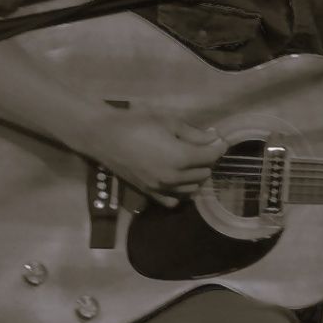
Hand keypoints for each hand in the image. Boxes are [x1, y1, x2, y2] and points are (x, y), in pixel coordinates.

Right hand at [81, 108, 224, 206]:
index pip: (211, 157)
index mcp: (180, 158)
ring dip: (195, 176)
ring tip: (189, 161)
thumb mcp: (168, 123)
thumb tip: (214, 138)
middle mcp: (174, 178)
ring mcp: (161, 188)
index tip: (219, 140)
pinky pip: (174, 200)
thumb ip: (194, 134)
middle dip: (206, 160)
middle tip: (201, 147)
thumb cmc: (136, 123)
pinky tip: (177, 179)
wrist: (103, 136)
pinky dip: (181, 192)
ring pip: (192, 188)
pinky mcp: (149, 193)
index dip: (218, 147)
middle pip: (204, 173)